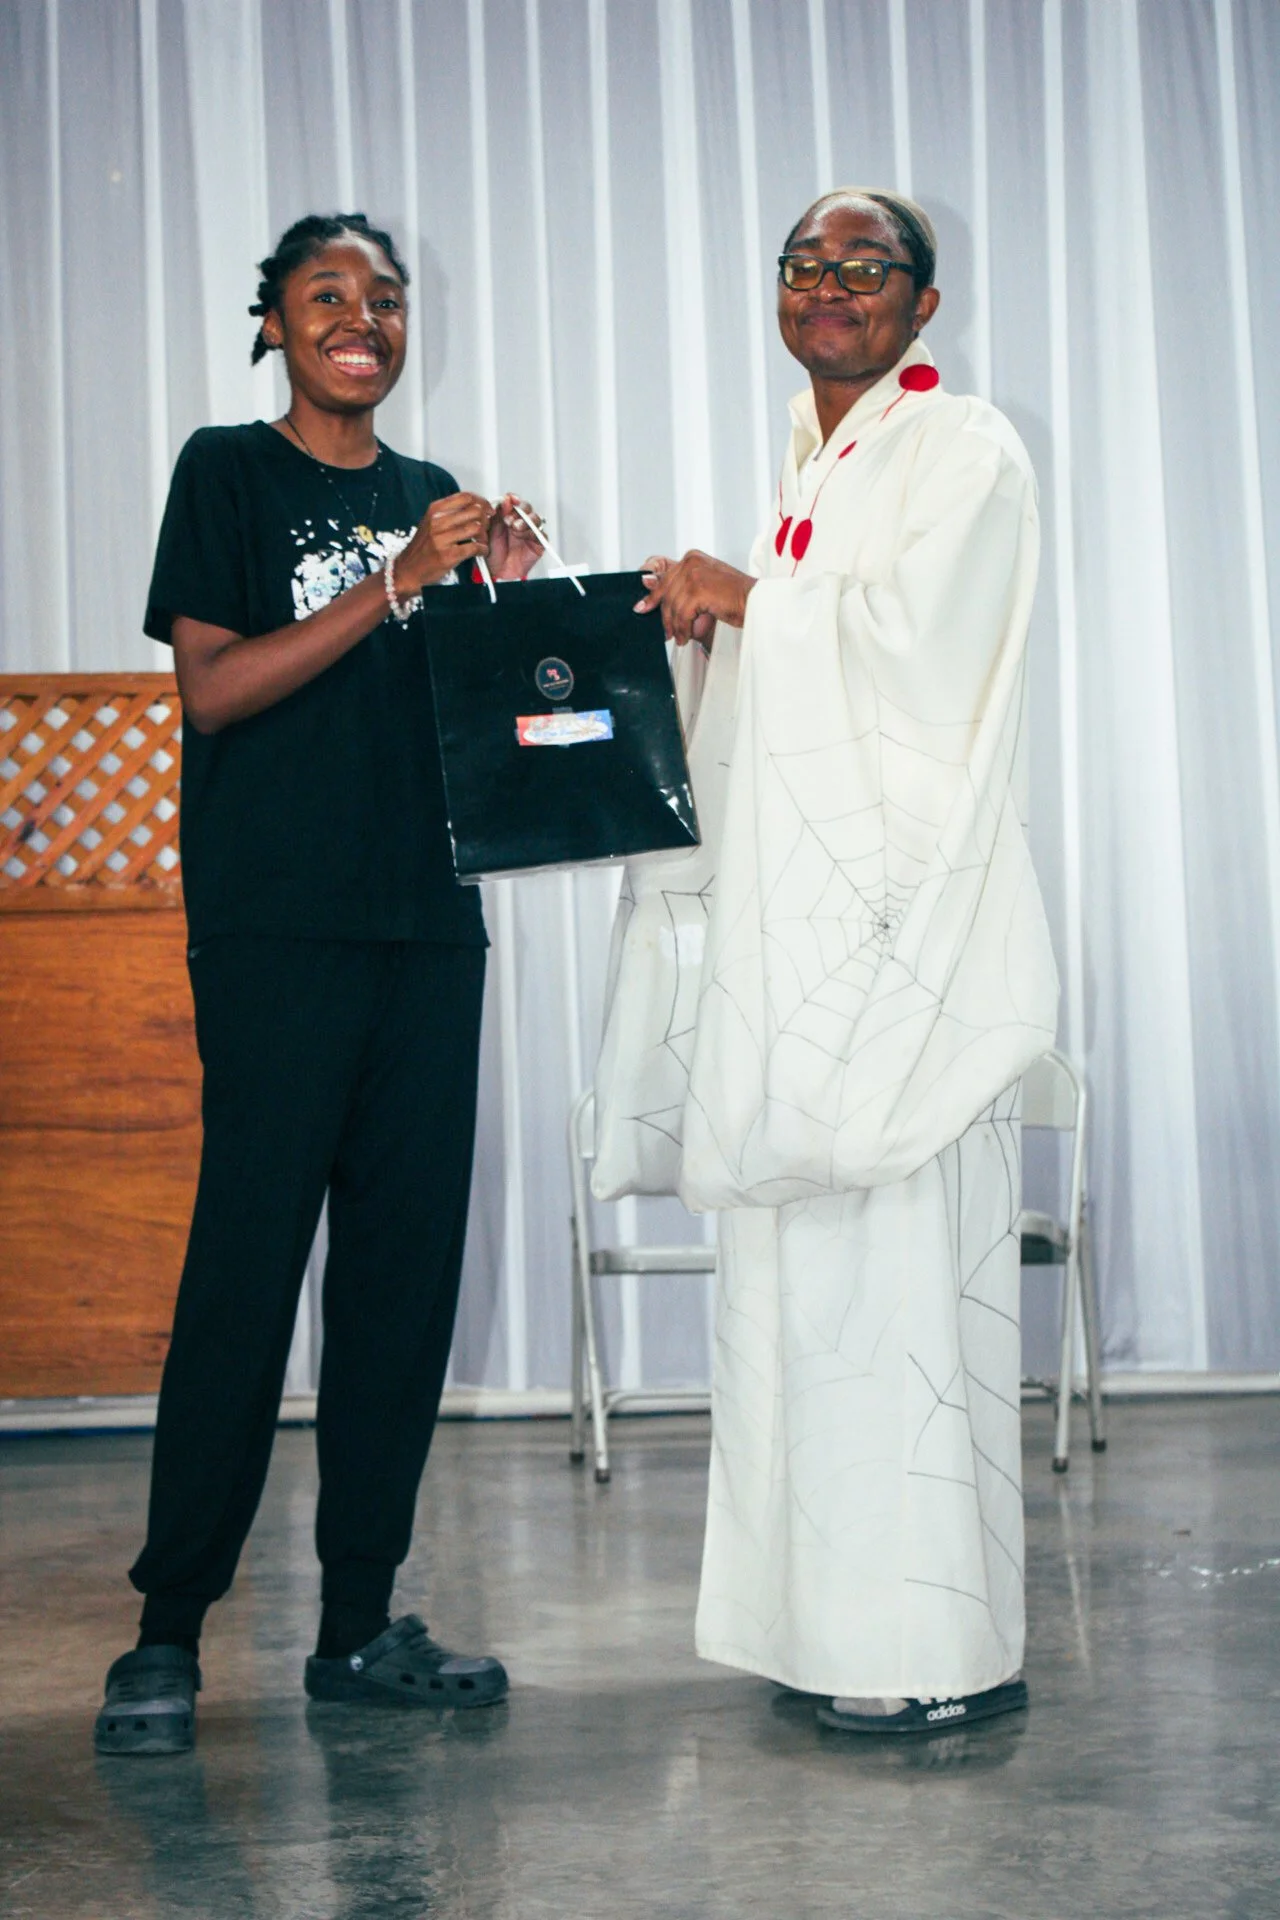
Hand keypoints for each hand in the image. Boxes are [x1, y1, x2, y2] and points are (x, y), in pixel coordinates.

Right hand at [394, 491, 493, 593]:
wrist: (408, 569)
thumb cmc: (423, 547)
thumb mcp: (431, 522)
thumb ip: (451, 513)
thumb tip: (476, 506)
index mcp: (435, 510)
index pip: (466, 497)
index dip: (482, 502)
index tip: (488, 510)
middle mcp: (437, 521)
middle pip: (475, 511)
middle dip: (486, 520)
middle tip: (485, 529)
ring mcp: (442, 538)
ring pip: (477, 527)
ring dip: (484, 536)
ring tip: (482, 542)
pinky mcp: (448, 555)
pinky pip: (474, 547)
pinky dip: (482, 549)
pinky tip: (480, 552)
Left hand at [487, 494, 545, 580]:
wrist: (496, 572)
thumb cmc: (492, 553)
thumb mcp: (490, 530)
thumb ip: (498, 514)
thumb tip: (505, 499)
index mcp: (508, 516)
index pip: (514, 502)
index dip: (513, 499)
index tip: (509, 499)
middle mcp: (520, 522)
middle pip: (527, 508)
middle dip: (519, 510)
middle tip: (509, 519)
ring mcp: (530, 532)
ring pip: (535, 519)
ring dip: (526, 521)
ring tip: (515, 528)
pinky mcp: (538, 544)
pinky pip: (542, 534)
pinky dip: (533, 533)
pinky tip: (523, 536)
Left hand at [633, 550, 753, 644]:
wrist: (757, 602)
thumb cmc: (735, 596)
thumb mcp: (704, 586)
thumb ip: (680, 585)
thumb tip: (646, 583)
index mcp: (692, 558)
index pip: (662, 573)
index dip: (652, 593)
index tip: (642, 606)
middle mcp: (691, 561)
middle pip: (665, 592)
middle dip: (664, 616)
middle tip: (666, 632)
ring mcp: (695, 574)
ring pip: (672, 606)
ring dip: (675, 626)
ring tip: (681, 637)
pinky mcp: (699, 590)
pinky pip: (682, 615)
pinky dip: (683, 629)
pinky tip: (687, 636)